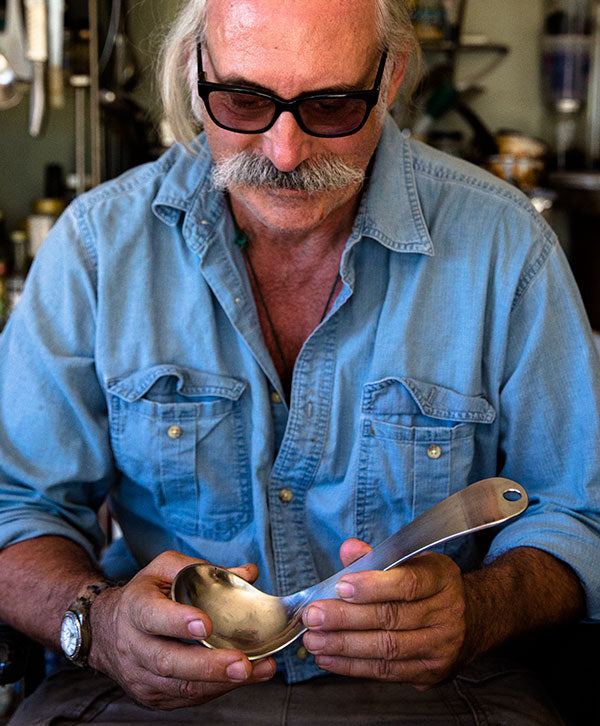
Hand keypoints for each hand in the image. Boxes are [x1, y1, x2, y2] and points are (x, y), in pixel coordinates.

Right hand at [88, 551, 275, 709]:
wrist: (105, 631)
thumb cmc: (143, 596)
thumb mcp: (164, 569)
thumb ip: (203, 569)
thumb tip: (248, 573)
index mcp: (136, 607)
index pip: (153, 616)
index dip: (178, 622)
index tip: (205, 624)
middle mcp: (134, 645)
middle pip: (169, 661)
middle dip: (209, 665)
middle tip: (242, 664)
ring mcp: (141, 675)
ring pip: (180, 686)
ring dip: (221, 682)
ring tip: (254, 671)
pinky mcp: (152, 696)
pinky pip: (186, 697)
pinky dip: (215, 690)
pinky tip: (238, 680)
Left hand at [301, 539, 467, 688]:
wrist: (471, 621)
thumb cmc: (430, 587)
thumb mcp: (411, 562)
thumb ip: (377, 557)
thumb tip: (349, 550)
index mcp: (442, 578)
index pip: (408, 583)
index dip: (372, 586)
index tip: (340, 586)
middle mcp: (447, 613)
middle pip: (392, 617)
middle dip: (346, 618)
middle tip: (314, 616)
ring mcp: (441, 647)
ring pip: (387, 647)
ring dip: (344, 645)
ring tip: (315, 639)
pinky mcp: (429, 672)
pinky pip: (386, 671)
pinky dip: (352, 665)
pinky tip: (329, 657)